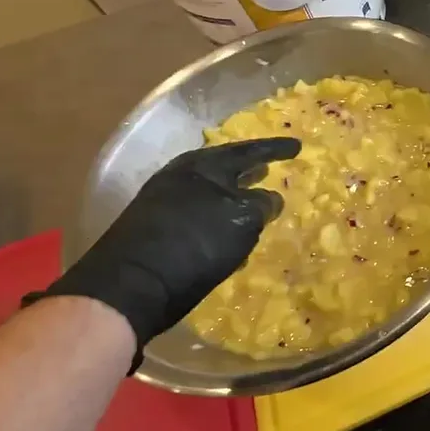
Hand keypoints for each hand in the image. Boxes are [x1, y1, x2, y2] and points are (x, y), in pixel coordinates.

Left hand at [27, 138, 299, 354]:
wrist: (131, 284)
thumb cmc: (193, 246)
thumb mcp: (241, 223)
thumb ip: (260, 205)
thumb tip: (270, 198)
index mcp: (203, 166)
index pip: (248, 151)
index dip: (274, 149)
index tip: (298, 146)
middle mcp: (180, 176)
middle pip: (223, 168)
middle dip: (248, 170)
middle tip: (269, 168)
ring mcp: (162, 201)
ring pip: (208, 191)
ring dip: (232, 195)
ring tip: (251, 202)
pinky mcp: (153, 228)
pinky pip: (195, 213)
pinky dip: (216, 216)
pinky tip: (224, 233)